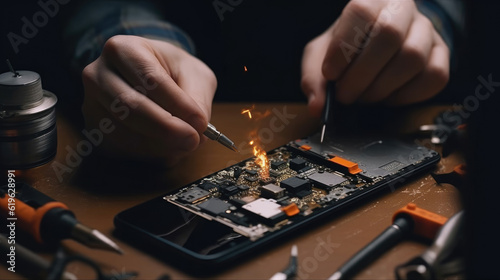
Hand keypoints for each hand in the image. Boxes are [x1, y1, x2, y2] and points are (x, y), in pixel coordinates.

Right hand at [81, 35, 216, 164]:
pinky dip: (150, 153)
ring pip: (124, 132)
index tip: (200, 122)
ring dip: (160, 145)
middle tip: (193, 140)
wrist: (149, 77)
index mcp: (123, 49)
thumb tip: (197, 127)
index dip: (177, 104)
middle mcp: (98, 74)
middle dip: (166, 128)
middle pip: (130, 107)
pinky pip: (121, 148)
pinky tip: (168, 147)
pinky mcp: (95, 131)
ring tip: (185, 143)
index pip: (149, 79)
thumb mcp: (194, 74)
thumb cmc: (172, 72)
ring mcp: (91, 104)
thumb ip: (198, 98)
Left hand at [301, 0, 449, 116]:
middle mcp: (402, 8)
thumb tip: (317, 107)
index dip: (343, 47)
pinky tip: (388, 96)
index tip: (330, 74)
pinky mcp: (442, 54)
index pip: (361, 11)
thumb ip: (313, 78)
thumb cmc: (346, 49)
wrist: (375, 46)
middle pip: (389, 35)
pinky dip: (406, 95)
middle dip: (361, 74)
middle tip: (346, 95)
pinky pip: (434, 76)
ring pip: (412, 58)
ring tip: (364, 96)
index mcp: (370, 0)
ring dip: (382, 88)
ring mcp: (426, 30)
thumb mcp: (321, 56)